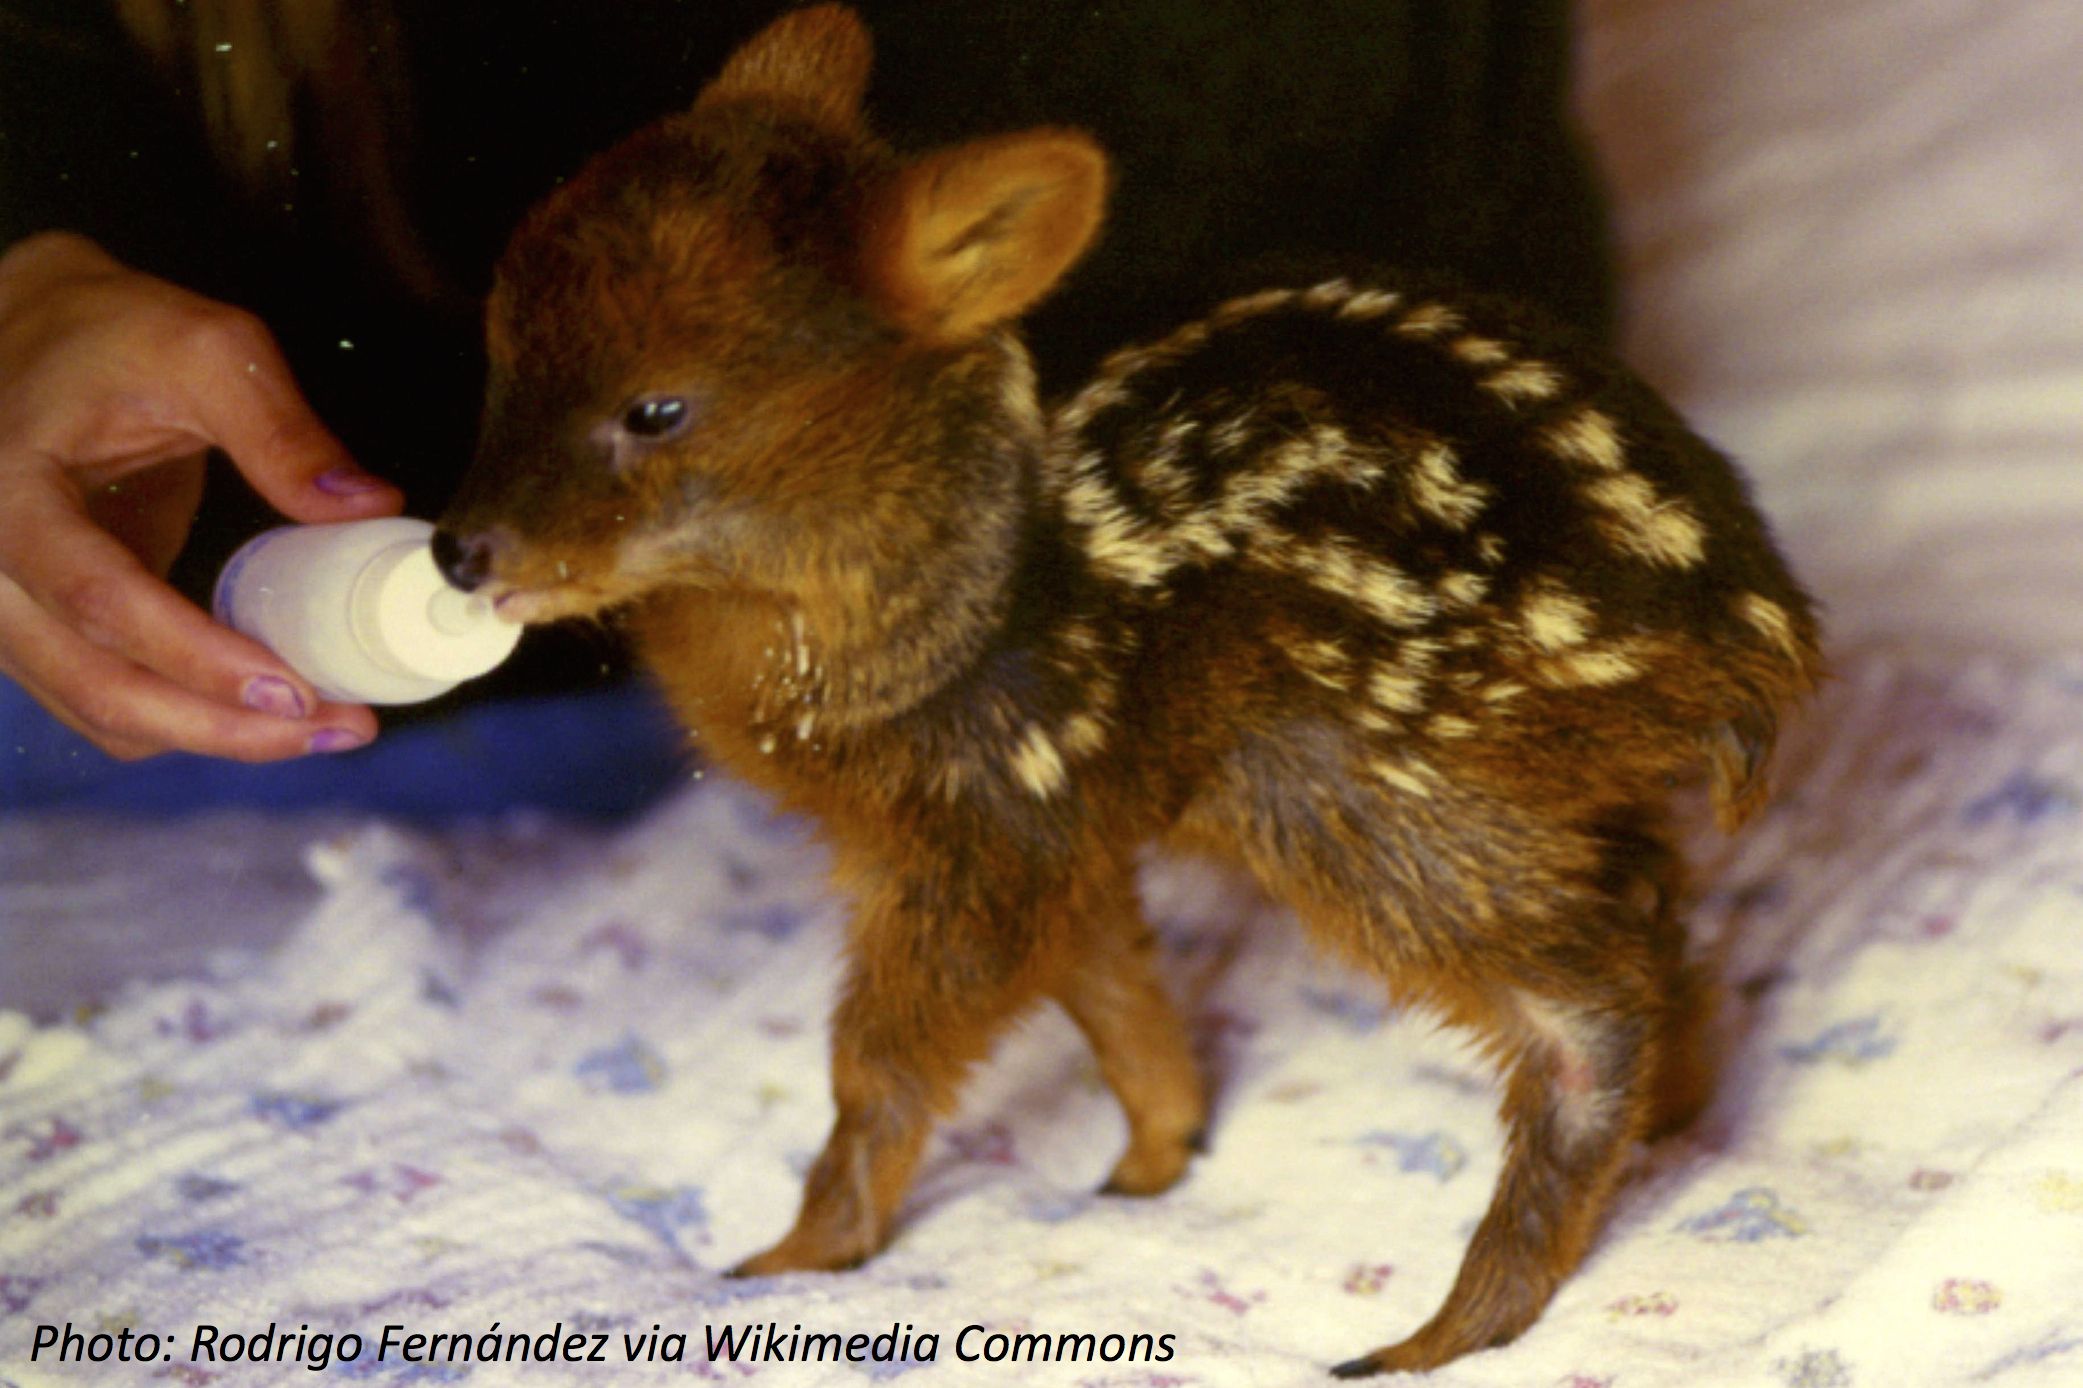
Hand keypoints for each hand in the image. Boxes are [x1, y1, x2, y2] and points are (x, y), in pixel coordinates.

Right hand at [0, 232, 403, 761]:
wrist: (29, 334)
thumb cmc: (111, 331)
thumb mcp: (206, 348)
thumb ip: (280, 429)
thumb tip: (367, 507)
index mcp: (8, 491)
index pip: (97, 599)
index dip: (196, 658)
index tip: (294, 692)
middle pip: (96, 684)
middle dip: (222, 726)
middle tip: (339, 729)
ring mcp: (5, 604)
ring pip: (98, 709)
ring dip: (212, 735)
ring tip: (325, 728)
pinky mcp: (40, 623)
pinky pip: (104, 697)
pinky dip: (185, 717)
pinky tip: (267, 711)